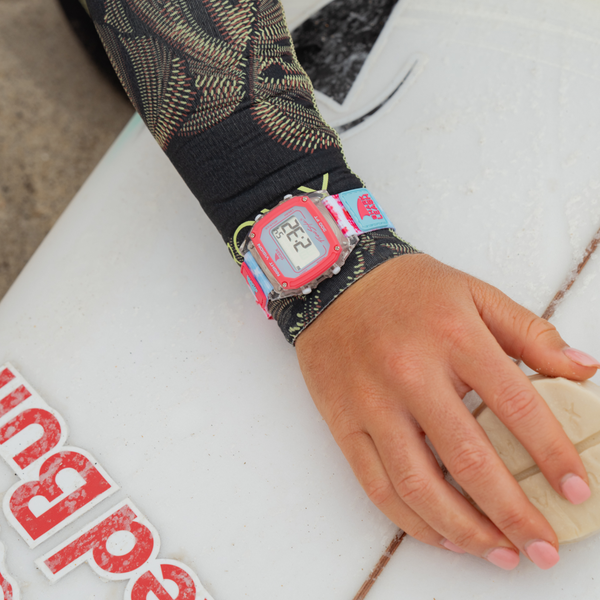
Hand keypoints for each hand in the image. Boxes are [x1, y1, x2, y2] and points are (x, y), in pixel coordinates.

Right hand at [296, 254, 598, 569]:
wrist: (335, 282)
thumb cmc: (407, 288)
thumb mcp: (474, 294)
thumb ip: (530, 332)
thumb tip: (584, 368)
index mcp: (454, 338)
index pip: (515, 406)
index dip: (551, 454)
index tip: (575, 490)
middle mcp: (411, 374)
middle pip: (468, 460)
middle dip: (513, 514)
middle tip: (542, 547)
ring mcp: (373, 403)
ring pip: (418, 485)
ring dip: (463, 530)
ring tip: (497, 552)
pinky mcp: (344, 423)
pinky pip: (376, 485)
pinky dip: (411, 520)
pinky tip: (441, 535)